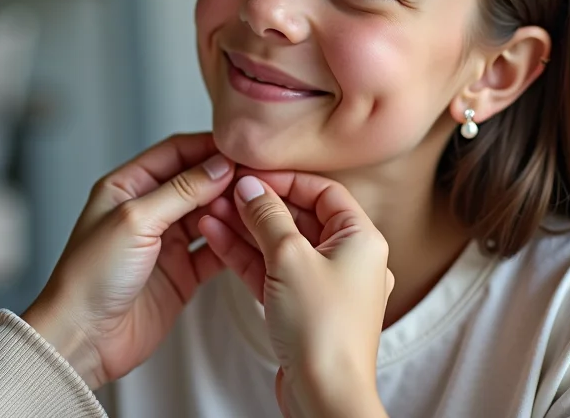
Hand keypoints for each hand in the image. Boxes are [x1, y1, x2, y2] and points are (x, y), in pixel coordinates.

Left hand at [22, 133, 234, 389]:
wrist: (84, 337)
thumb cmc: (91, 276)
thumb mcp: (135, 220)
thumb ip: (180, 190)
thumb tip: (219, 165)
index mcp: (126, 187)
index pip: (174, 153)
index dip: (208, 148)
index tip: (242, 148)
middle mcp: (147, 210)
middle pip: (195, 182)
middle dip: (226, 178)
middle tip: (260, 176)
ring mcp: (165, 243)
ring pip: (208, 215)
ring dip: (231, 210)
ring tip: (259, 204)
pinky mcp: (180, 273)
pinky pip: (213, 250)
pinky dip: (231, 242)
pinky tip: (249, 236)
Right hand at [197, 171, 392, 417]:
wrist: (325, 395)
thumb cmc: (322, 329)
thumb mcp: (290, 257)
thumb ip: (268, 216)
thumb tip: (251, 186)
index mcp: (362, 239)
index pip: (323, 191)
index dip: (284, 179)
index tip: (249, 174)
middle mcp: (349, 259)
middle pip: (299, 217)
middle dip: (258, 204)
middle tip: (223, 192)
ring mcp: (325, 286)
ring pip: (280, 245)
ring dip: (244, 228)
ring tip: (208, 210)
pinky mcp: (303, 308)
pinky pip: (273, 271)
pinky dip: (246, 255)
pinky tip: (215, 237)